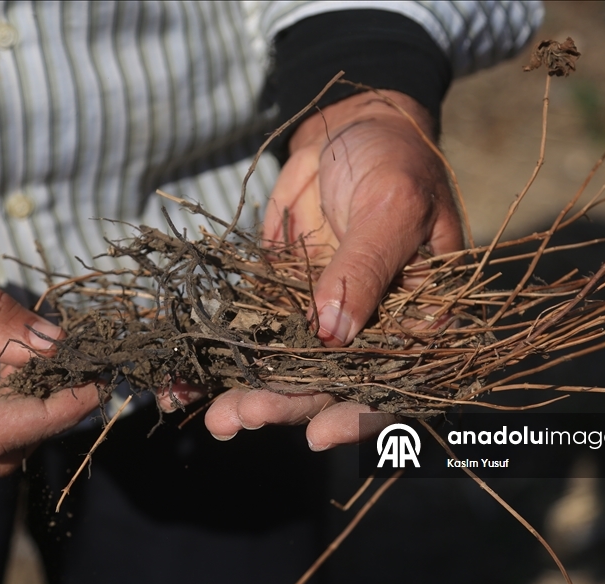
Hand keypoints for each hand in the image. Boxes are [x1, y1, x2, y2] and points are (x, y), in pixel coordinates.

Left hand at [205, 90, 461, 446]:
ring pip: (288, 372)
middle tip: (240, 416)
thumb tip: (334, 331)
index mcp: (420, 319)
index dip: (359, 415)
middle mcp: (373, 331)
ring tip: (212, 414)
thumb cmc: (394, 159)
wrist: (350, 128)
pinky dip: (221, 362)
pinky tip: (185, 384)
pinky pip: (253, 340)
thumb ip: (367, 265)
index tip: (318, 433)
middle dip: (286, 405)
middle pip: (332, 385)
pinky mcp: (283, 305)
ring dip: (250, 395)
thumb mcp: (392, 204)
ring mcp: (325, 321)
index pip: (396, 382)